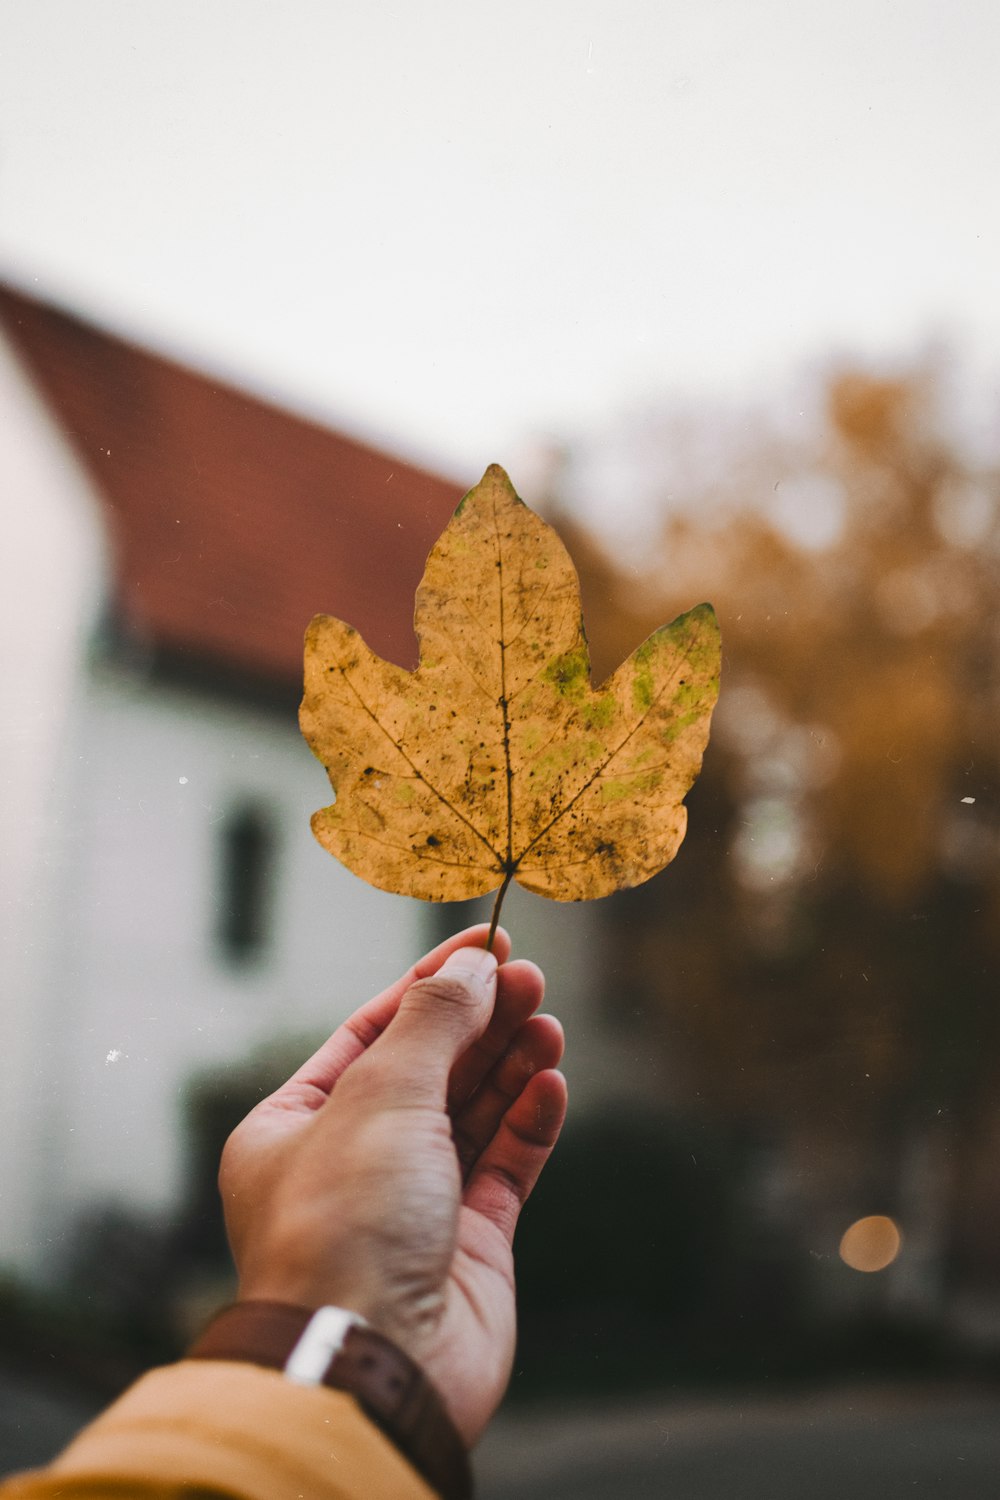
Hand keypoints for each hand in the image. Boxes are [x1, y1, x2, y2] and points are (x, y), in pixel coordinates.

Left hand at [218, 925, 566, 1444]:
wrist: (373, 1364)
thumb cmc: (344, 1226)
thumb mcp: (380, 1095)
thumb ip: (433, 1024)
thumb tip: (470, 967)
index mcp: (294, 1126)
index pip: (369, 1031)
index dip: (429, 984)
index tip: (485, 942)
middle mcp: (350, 1163)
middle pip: (427, 1068)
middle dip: (478, 1020)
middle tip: (528, 976)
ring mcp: (412, 1206)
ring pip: (471, 1114)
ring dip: (509, 1064)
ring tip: (546, 1021)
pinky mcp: (469, 1247)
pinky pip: (504, 1166)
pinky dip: (528, 1121)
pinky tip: (550, 1080)